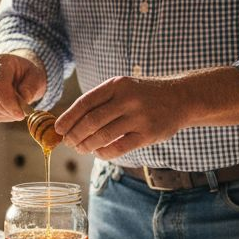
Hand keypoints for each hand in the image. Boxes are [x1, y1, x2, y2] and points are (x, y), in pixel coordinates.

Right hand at [0, 52, 45, 121]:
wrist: (18, 72)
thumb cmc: (28, 74)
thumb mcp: (36, 76)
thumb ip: (31, 87)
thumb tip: (24, 100)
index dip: (8, 102)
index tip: (21, 114)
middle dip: (9, 110)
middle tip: (24, 113)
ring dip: (7, 114)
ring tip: (19, 109)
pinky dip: (1, 115)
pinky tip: (11, 110)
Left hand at [54, 75, 187, 159]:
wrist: (180, 98)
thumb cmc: (143, 95)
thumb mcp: (123, 88)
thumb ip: (101, 102)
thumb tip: (70, 122)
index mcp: (116, 85)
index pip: (85, 102)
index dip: (68, 117)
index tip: (59, 129)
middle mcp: (127, 99)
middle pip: (91, 121)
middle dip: (75, 135)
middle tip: (69, 143)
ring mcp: (139, 117)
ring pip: (103, 136)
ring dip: (87, 145)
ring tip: (81, 149)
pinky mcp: (148, 134)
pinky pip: (119, 148)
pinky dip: (104, 153)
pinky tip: (99, 153)